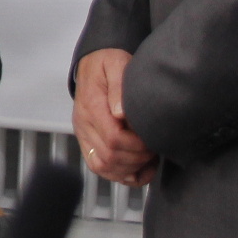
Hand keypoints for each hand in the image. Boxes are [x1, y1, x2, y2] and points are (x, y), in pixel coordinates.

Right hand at [73, 48, 157, 185]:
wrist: (92, 64)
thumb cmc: (107, 63)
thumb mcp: (116, 64)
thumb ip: (118, 86)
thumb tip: (121, 113)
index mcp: (91, 106)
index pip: (113, 138)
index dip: (137, 145)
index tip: (152, 139)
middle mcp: (83, 124)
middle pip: (109, 156)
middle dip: (137, 157)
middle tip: (154, 147)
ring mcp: (84, 136)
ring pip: (103, 167)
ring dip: (130, 168)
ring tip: (148, 157)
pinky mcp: (88, 143)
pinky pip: (100, 168)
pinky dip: (121, 174)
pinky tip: (139, 168)